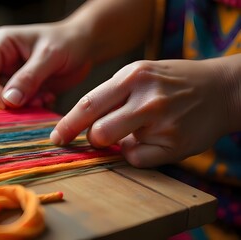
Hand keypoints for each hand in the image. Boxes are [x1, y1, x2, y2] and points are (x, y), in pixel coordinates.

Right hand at [0, 22, 92, 108]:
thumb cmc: (69, 42)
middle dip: (10, 100)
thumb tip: (8, 101)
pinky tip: (47, 98)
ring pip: (5, 98)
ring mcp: (13, 75)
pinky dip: (32, 106)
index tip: (10, 103)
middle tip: (33, 102)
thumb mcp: (49, 57)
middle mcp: (3, 60)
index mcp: (2, 44)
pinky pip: (20, 103)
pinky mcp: (25, 87)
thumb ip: (28, 78)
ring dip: (23, 105)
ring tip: (44, 99)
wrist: (86, 46)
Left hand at [51, 58, 235, 166]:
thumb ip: (112, 96)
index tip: (56, 138)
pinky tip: (150, 141)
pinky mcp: (174, 144)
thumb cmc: (172, 83)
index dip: (67, 125)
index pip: (88, 104)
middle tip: (98, 137)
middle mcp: (146, 98)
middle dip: (92, 139)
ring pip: (116, 147)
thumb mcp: (140, 74)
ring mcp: (162, 122)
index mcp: (131, 76)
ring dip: (115, 145)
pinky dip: (136, 154)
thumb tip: (82, 126)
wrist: (221, 89)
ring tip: (132, 133)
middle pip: (97, 132)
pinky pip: (137, 159)